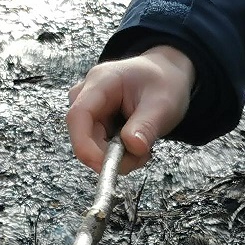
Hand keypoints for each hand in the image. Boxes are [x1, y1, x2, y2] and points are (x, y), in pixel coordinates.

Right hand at [66, 45, 194, 173]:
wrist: (165, 78)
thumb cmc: (163, 83)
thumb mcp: (162, 104)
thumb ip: (146, 126)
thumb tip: (133, 148)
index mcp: (101, 81)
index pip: (78, 116)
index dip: (85, 146)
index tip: (105, 166)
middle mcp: (87, 95)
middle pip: (83, 137)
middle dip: (111, 156)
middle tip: (141, 157)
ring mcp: (88, 110)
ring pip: (90, 147)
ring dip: (118, 157)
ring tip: (143, 147)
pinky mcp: (93, 124)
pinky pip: (98, 149)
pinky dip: (119, 155)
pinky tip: (135, 144)